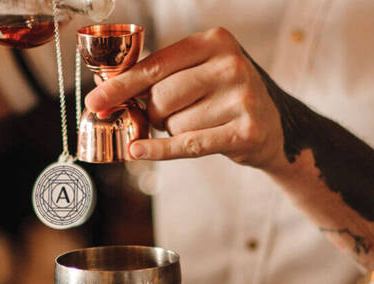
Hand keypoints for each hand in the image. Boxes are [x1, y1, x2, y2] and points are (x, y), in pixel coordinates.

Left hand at [85, 28, 285, 170]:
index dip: (121, 85)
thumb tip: (106, 88)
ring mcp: (242, 99)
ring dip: (174, 131)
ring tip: (199, 123)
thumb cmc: (227, 95)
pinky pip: (188, 144)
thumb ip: (161, 75)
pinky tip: (138, 151)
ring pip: (175, 124)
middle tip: (168, 116)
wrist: (278, 125)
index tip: (95, 99)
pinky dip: (160, 151)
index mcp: (216, 41)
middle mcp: (232, 65)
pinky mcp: (246, 132)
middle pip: (162, 97)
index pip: (155, 65)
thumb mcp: (201, 71)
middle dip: (155, 113)